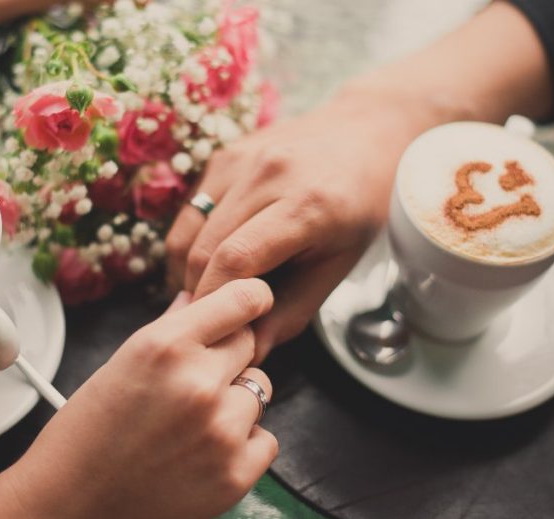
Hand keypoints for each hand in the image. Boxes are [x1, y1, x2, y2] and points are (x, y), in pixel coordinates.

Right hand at [8, 278, 277, 518]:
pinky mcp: (235, 476)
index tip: (250, 306)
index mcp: (164, 347)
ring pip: (259, 392)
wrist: (64, 514)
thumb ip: (168, 331)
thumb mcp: (116, 367)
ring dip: (235, 403)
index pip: (244, 298)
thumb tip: (197, 299)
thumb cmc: (80, 441)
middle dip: (228, 358)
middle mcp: (198, 383)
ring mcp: (222, 431)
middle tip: (192, 386)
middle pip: (251, 344)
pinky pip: (265, 440)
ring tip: (190, 426)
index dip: (250, 300)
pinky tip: (202, 455)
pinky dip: (243, 446)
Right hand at [165, 87, 454, 362]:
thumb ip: (295, 310)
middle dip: (199, 294)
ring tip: (210, 296)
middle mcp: (268, 173)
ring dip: (189, 272)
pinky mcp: (224, 156)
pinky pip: (192, 211)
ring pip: (188, 231)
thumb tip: (252, 352)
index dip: (216, 302)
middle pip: (204, 248)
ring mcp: (241, 159)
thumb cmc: (361, 205)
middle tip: (209, 324)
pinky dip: (193, 244)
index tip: (215, 333)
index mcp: (307, 203)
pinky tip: (213, 262)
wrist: (364, 133)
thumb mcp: (341, 263)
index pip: (236, 259)